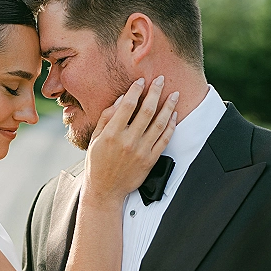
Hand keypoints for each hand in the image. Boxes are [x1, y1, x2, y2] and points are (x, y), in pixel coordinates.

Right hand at [84, 76, 178, 203]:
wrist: (105, 190)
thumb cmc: (97, 163)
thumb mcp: (95, 139)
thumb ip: (107, 118)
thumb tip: (122, 99)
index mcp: (112, 134)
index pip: (128, 105)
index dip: (136, 89)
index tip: (141, 80)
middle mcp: (128, 141)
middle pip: (147, 110)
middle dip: (156, 92)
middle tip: (161, 80)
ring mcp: (141, 151)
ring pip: (160, 124)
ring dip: (169, 107)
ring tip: (174, 95)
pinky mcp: (150, 160)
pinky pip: (164, 140)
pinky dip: (171, 126)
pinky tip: (173, 116)